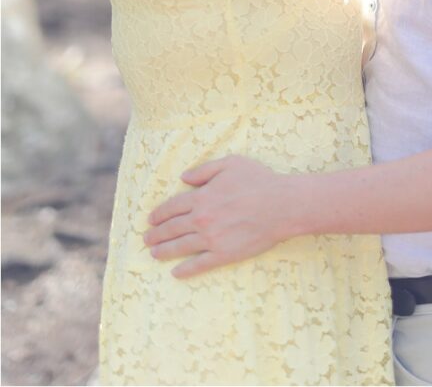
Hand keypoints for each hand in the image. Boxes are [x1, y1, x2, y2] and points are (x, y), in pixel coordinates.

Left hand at [144, 155, 298, 277]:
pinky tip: (176, 273)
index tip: (150, 219)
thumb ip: (204, 170)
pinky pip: (199, 264)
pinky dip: (185, 270)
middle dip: (156, 234)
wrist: (280, 205)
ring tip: (154, 254)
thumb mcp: (230, 164)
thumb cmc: (258, 181)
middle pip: (172, 228)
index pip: (173, 207)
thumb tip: (184, 177)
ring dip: (164, 251)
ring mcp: (211, 239)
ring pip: (180, 247)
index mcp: (201, 197)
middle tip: (146, 239)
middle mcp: (201, 219)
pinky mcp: (223, 254)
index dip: (159, 214)